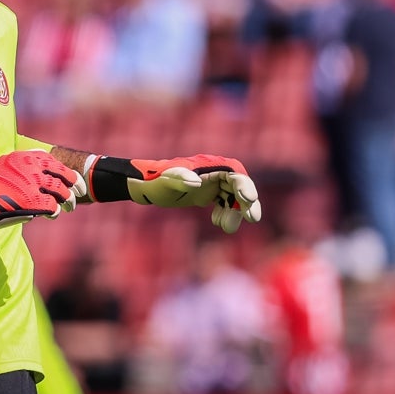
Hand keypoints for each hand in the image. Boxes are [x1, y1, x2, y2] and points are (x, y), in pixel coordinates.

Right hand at [0, 150, 83, 258]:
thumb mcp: (2, 168)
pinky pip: (52, 206)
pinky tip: (52, 215)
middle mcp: (29, 168)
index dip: (65, 170)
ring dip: (68, 200)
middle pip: (61, 173)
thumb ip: (21, 167)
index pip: (51, 160)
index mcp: (22, 157)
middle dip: (74, 183)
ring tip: (69, 207)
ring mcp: (31, 184)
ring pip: (61, 191)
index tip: (72, 178)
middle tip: (80, 192)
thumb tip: (40, 172)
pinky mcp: (31, 202)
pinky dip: (54, 211)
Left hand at [87, 154, 261, 233]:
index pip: (233, 172)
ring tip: (228, 228)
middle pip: (238, 185)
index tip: (248, 199)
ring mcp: (208, 183)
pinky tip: (218, 222)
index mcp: (206, 165)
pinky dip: (224, 212)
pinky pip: (222, 202)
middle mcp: (210, 173)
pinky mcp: (203, 194)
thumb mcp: (165, 182)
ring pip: (231, 197)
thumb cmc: (153, 182)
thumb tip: (196, 182)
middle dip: (246, 202)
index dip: (244, 184)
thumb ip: (179, 178)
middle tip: (252, 218)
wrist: (142, 187)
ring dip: (235, 211)